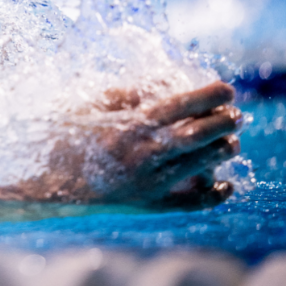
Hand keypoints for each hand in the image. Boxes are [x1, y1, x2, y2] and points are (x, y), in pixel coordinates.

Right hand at [0, 81, 241, 208]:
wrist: (48, 184)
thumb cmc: (65, 138)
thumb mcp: (88, 107)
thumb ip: (123, 94)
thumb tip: (158, 82)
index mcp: (128, 126)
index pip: (178, 106)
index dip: (207, 96)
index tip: (228, 89)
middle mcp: (142, 154)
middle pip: (195, 136)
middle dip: (223, 123)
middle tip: (237, 114)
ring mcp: (147, 182)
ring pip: (198, 166)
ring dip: (222, 152)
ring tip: (233, 140)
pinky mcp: (148, 203)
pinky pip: (190, 203)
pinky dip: (214, 195)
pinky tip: (226, 184)